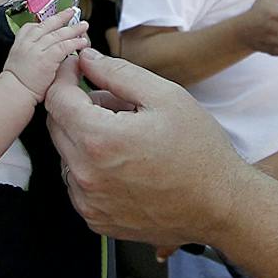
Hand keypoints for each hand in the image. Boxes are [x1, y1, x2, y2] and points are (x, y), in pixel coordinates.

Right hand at [1, 13, 90, 99]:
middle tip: (72, 12)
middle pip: (47, 25)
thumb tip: (40, 55)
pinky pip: (63, 47)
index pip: (32, 27)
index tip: (55, 20)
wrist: (13, 93)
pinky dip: (74, 43)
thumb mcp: (17, 63)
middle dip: (61, 17)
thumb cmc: (15, 85)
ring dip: (73, 29)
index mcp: (19, 43)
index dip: (45, 22)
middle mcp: (28, 43)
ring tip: (83, 26)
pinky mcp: (46, 58)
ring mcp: (37, 49)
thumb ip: (28, 55)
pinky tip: (82, 42)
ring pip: (58, 34)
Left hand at [45, 49, 253, 247]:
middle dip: (76, 106)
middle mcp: (86, 175)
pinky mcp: (96, 219)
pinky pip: (78, 183)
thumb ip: (117, 72)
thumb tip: (85, 59)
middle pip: (57, 126)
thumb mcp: (165, 96)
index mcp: (99, 140)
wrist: (221, 206)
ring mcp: (89, 202)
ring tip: (126, 135)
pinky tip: (125, 163)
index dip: (64, 76)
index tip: (77, 68)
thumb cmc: (199, 151)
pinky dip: (92, 167)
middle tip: (114, 101)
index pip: (56, 98)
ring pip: (66, 155)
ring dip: (84, 138)